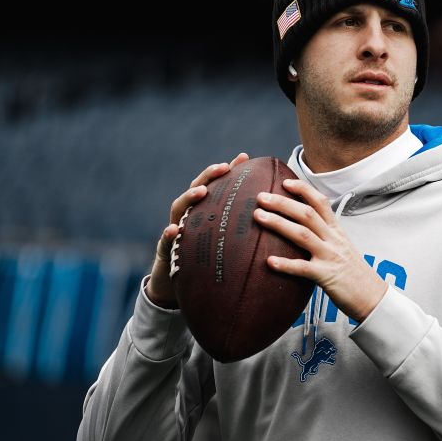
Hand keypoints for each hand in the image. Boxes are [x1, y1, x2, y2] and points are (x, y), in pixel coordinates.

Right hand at [146, 153, 249, 307]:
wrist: (180, 283)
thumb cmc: (208, 260)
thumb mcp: (226, 241)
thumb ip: (242, 229)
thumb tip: (276, 221)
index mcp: (205, 210)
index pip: (217, 185)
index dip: (228, 170)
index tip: (244, 157)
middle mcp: (189, 214)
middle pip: (197, 188)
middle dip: (209, 175)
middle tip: (223, 167)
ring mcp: (176, 228)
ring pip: (179, 208)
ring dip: (189, 197)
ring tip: (202, 191)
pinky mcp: (167, 248)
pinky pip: (166, 240)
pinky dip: (168, 234)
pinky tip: (173, 230)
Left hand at [253, 178, 387, 321]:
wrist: (373, 297)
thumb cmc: (355, 274)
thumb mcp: (343, 248)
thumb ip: (326, 236)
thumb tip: (304, 229)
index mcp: (337, 231)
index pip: (321, 202)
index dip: (303, 189)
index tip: (285, 182)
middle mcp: (333, 240)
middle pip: (306, 214)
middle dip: (282, 202)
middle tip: (261, 197)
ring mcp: (330, 257)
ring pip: (302, 234)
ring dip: (278, 223)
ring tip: (259, 216)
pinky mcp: (326, 276)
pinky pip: (303, 268)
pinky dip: (286, 264)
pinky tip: (269, 261)